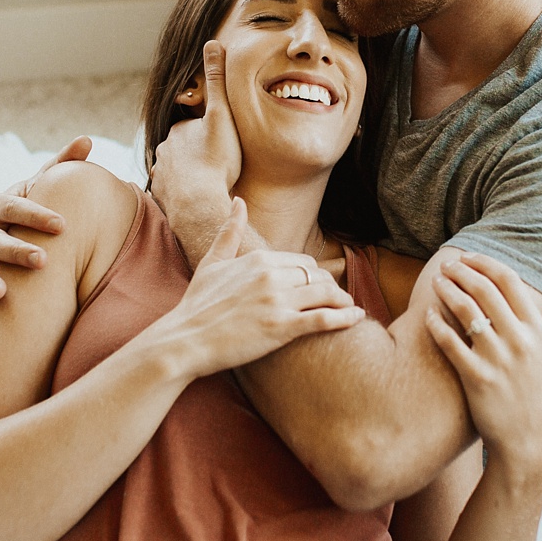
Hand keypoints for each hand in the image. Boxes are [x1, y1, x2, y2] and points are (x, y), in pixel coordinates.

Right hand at [0, 136, 92, 332]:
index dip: (36, 215)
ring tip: (2, 294)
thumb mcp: (45, 185)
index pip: (13, 206)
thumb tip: (86, 139)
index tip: (63, 225)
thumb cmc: (34, 207)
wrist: (12, 231)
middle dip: (16, 250)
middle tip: (43, 261)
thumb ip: (62, 163)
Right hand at [149, 197, 364, 378]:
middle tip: (337, 299)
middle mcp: (271, 275)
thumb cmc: (196, 305)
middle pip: (318, 276)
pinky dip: (345, 318)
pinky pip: (324, 319)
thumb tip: (238, 200)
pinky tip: (357, 319)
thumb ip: (229, 231)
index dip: (315, 275)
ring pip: (326, 294)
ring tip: (350, 309)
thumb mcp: (212, 263)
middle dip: (330, 288)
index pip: (302, 262)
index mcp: (258, 259)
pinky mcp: (281, 327)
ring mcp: (277, 301)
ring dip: (343, 301)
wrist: (184, 340)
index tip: (320, 286)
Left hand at [150, 41, 242, 220]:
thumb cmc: (215, 160)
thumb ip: (217, 80)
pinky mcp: (163, 198)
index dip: (206, 132)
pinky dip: (183, 194)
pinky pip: (173, 193)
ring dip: (188, 174)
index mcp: (178, 131)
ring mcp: (161, 175)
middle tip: (216, 163)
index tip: (220, 142)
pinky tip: (196, 200)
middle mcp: (163, 151)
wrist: (200, 205)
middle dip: (195, 152)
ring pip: (175, 170)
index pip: (191, 126)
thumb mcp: (221, 114)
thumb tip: (212, 42)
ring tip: (207, 184)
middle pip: (181, 148)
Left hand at [424, 255, 541, 471]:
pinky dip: (436, 323)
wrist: (529, 442)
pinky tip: (428, 313)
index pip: (510, 281)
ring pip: (465, 310)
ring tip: (436, 281)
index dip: (486, 264)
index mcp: (538, 332)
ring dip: (447, 290)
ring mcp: (497, 359)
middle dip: (462, 271)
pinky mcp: (476, 378)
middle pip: (484, 290)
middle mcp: (519, 341)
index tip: (470, 258)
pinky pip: (450, 342)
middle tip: (448, 265)